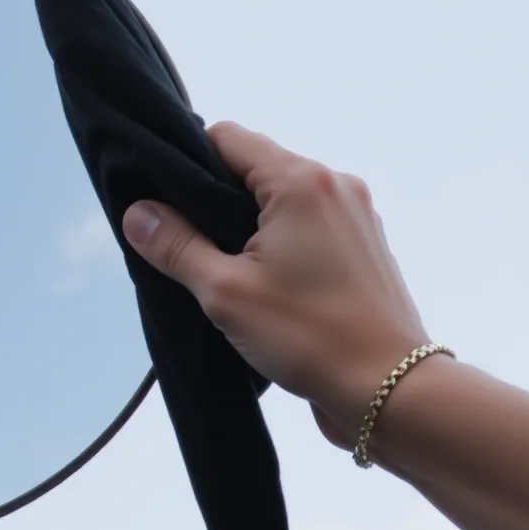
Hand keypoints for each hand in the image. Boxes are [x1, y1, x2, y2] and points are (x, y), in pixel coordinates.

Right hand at [120, 122, 431, 445]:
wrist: (392, 391)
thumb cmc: (309, 337)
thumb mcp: (224, 292)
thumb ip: (175, 244)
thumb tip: (137, 211)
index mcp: (300, 182)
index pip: (227, 138)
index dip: (187, 164)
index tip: (165, 205)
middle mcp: (335, 185)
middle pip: (255, 166)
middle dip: (216, 199)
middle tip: (188, 245)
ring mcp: (356, 215)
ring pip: (282, 198)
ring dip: (249, 224)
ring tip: (227, 272)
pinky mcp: (365, 246)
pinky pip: (309, 224)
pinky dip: (280, 242)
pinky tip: (266, 284)